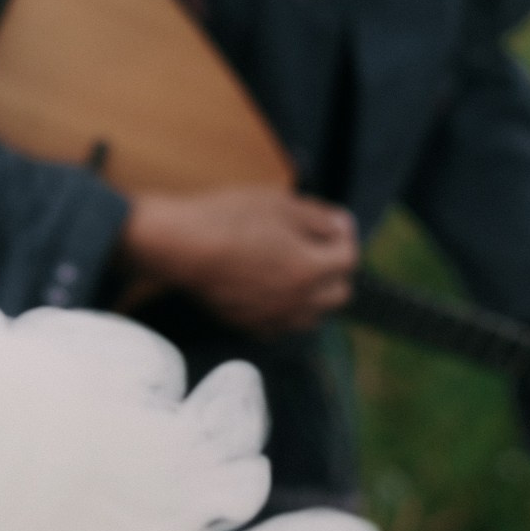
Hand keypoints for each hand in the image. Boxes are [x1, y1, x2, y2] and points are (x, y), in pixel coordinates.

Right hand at [118, 185, 358, 335]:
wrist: (180, 247)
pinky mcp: (249, 326)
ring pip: (313, 316)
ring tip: (294, 270)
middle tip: (316, 248)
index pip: (350, 259)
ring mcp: (273, 318)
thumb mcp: (279, 204)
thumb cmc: (227, 219)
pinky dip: (286, 311)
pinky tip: (270, 289)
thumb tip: (342, 226)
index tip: (331, 224)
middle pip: (340, 294)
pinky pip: (282, 326)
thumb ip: (319, 217)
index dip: (344, 237)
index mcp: (310, 269)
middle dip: (335, 271)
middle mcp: (298, 301)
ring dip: (314, 295)